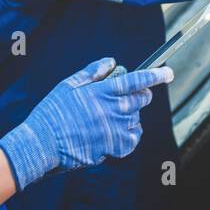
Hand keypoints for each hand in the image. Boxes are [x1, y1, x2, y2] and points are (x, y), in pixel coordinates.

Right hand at [0, 58, 173, 189]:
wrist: (41, 143)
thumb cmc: (52, 112)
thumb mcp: (68, 85)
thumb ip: (92, 72)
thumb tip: (112, 62)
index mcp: (101, 92)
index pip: (135, 80)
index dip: (154, 75)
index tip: (168, 72)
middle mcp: (110, 110)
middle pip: (140, 100)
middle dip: (144, 94)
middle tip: (138, 94)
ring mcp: (112, 130)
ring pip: (136, 119)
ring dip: (132, 115)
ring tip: (114, 116)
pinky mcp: (110, 148)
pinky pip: (131, 140)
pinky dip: (130, 135)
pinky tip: (120, 131)